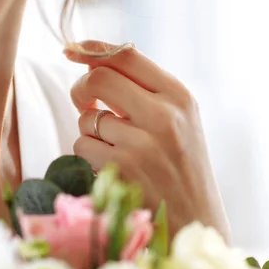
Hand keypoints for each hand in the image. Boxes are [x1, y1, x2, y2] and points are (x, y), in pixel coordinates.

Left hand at [64, 41, 229, 241]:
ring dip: (89, 131)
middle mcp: (163, 116)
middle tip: (84, 101)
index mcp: (180, 97)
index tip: (73, 51)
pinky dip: (88, 155)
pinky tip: (111, 166)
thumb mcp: (179, 120)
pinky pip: (82, 146)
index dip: (92, 50)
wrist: (195, 218)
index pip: (127, 56)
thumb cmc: (181, 166)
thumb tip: (93, 61)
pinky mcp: (122, 169)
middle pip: (99, 79)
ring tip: (115, 147)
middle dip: (81, 89)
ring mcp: (142, 143)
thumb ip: (145, 90)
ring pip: (86, 118)